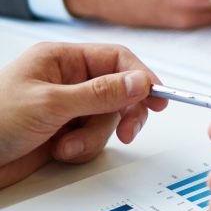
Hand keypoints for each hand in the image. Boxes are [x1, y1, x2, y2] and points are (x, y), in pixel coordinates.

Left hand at [0, 43, 164, 188]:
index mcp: (61, 59)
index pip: (116, 59)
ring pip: (107, 119)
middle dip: (122, 113)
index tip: (158, 97)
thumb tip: (140, 81)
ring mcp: (67, 108)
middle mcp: (67, 81)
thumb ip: (100, 93)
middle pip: (119, 91)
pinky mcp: (65, 133)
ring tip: (66, 146)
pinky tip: (58, 151)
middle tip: (128, 129)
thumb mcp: (50, 104)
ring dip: (93, 137)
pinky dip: (82, 149)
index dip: (141, 76)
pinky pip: (94, 139)